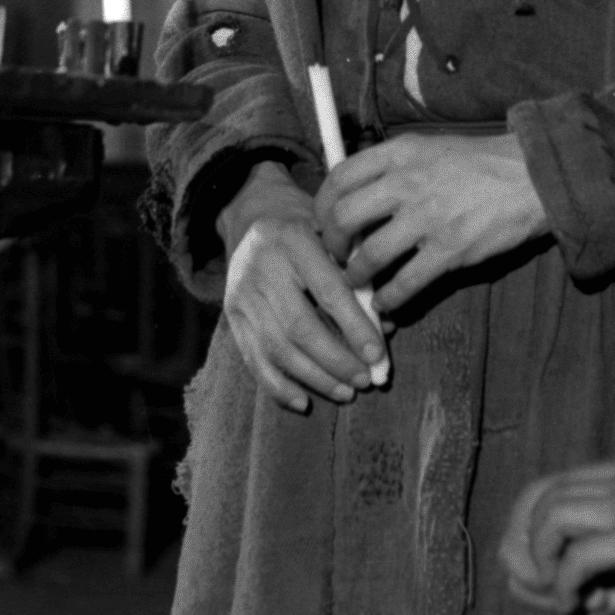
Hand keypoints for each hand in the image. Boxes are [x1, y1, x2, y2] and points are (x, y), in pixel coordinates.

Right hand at [217, 163, 389, 413]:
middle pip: (299, 327)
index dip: (355, 327)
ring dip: (314, 378)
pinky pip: (253, 359)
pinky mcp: (230, 315)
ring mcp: (241, 293)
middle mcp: (261, 266)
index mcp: (293, 238)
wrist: (253, 213)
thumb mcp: (333, 234)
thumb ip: (357, 275)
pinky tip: (304, 401)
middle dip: (336, 360)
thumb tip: (384, 327)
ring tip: (346, 392)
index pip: (328, 292)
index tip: (378, 356)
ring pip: (277, 349)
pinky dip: (278, 387)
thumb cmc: (309, 226)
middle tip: (365, 380)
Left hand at [313, 130, 550, 314]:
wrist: (532, 176)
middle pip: (343, 216)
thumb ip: (394, 167)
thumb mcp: (429, 148)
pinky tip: (388, 303)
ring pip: (369, 255)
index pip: (339, 175)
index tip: (325, 222)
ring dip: (356, 275)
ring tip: (358, 281)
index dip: (322, 204)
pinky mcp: (450, 249)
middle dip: (332, 243)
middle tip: (338, 255)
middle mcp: (407, 182)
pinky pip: (406, 283)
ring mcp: (428, 217)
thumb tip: (357, 195)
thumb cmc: (480, 163)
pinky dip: (390, 299)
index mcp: (400, 152)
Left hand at [501, 452, 614, 614]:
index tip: (555, 572)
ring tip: (577, 606)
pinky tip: (596, 611)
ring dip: (548, 575)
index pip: (545, 485)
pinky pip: (575, 562)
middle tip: (553, 596)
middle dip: (525, 555)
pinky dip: (571, 592)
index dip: (533, 531)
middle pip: (530, 503)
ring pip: (542, 526)